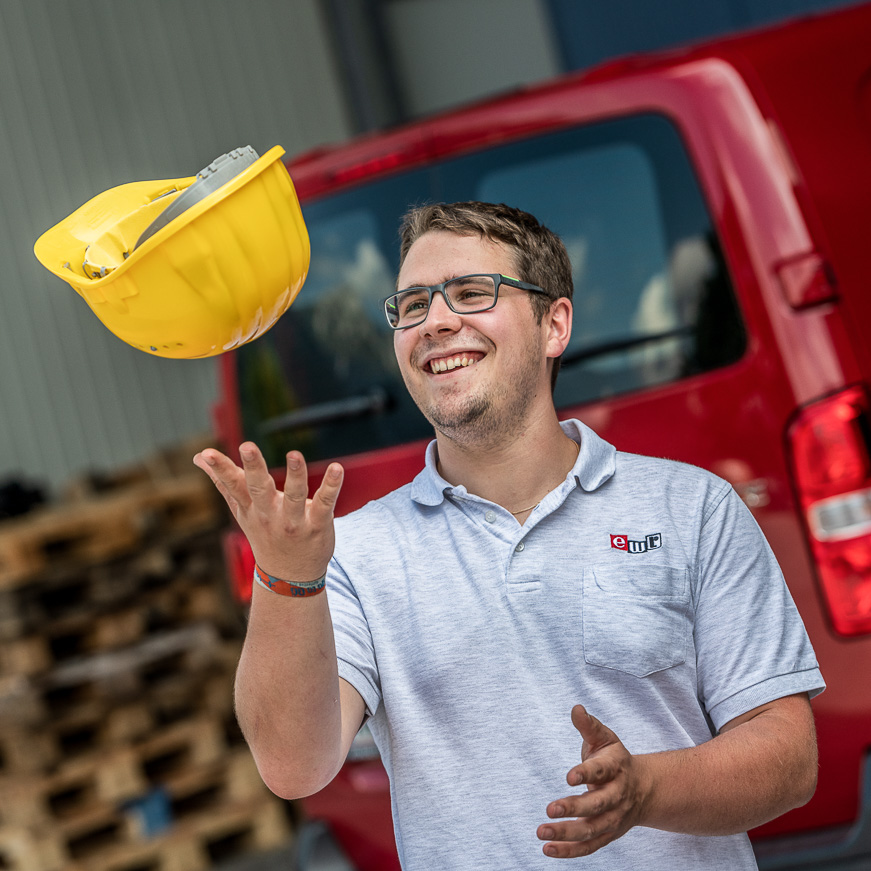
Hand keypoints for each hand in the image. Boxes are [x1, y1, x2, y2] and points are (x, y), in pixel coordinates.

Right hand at [193, 442, 343, 582]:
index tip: (206, 454)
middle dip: (253, 467)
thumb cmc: (263, 534)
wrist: (289, 577)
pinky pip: (325, 503)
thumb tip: (197, 457)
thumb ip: (222, 482)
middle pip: (259, 488)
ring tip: (293, 455)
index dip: (219, 469)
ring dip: (295, 475)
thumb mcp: (240, 510)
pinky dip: (332, 486)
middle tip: (247, 445)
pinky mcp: (318, 524)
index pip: (232, 485)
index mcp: (250, 507)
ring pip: (294, 496)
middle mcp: (269, 514)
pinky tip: (337, 468)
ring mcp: (294, 521)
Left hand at [538, 705, 648, 857]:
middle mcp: (617, 796)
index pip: (601, 772)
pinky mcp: (607, 834)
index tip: (569, 776)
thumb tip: (576, 708)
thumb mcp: (605, 738)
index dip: (585, 773)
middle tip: (550, 808)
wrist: (644, 788)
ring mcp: (613, 818)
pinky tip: (548, 849)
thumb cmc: (615, 759)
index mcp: (615, 769)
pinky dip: (570, 851)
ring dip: (567, 833)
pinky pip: (589, 846)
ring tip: (542, 832)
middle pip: (597, 805)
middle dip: (574, 808)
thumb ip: (588, 726)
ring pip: (591, 830)